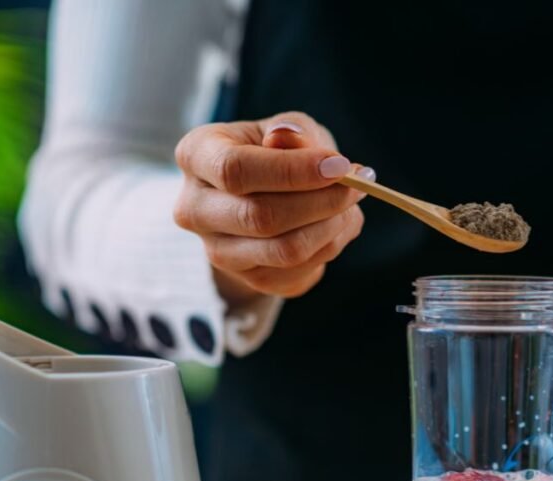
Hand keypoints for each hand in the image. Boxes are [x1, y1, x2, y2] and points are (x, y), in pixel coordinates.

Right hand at [173, 111, 371, 304]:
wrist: (264, 196)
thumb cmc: (275, 152)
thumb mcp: (285, 129)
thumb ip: (293, 131)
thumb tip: (294, 140)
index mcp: (196, 157)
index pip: (235, 170)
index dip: (292, 171)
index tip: (340, 166)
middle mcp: (194, 209)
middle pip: (261, 216)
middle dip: (322, 201)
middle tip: (358, 185)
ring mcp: (218, 251)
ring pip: (284, 250)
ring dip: (332, 226)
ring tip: (351, 203)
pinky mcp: (250, 280)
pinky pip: (299, 271)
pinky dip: (331, 245)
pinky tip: (337, 223)